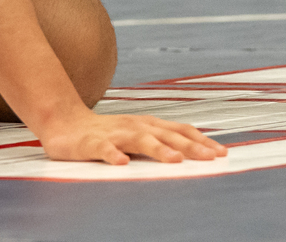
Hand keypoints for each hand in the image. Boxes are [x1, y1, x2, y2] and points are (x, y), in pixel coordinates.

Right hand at [41, 111, 226, 165]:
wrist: (63, 122)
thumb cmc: (106, 132)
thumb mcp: (137, 134)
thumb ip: (161, 141)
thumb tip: (196, 153)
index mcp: (147, 125)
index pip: (179, 130)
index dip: (200, 140)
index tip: (221, 152)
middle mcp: (134, 126)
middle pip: (165, 134)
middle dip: (189, 146)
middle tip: (209, 158)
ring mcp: (113, 134)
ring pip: (138, 139)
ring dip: (158, 148)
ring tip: (174, 160)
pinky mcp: (91, 143)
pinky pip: (102, 149)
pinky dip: (112, 155)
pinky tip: (121, 163)